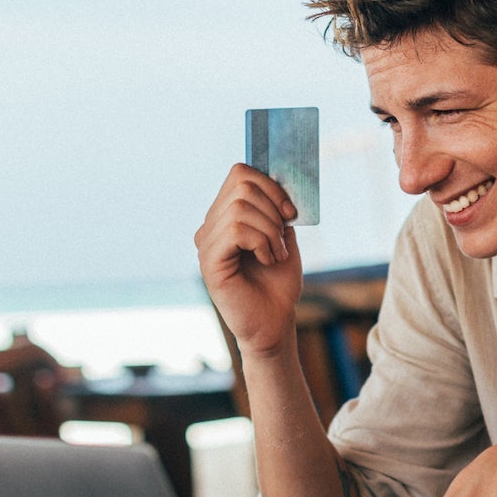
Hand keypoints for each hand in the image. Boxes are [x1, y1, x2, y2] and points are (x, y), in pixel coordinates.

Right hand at [194, 163, 302, 356]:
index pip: (240, 174)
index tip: (290, 213)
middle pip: (242, 186)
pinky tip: (268, 260)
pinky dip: (262, 242)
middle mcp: (210, 227)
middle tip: (282, 241)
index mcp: (225, 217)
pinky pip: (236, 231)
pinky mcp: (209, 262)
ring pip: (241, 208)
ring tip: (277, 255)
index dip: (270, 186)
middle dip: (273, 209)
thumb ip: (275, 209)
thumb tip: (276, 181)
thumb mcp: (283, 237)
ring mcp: (206, 244)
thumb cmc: (278, 285)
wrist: (274, 322)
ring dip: (271, 231)